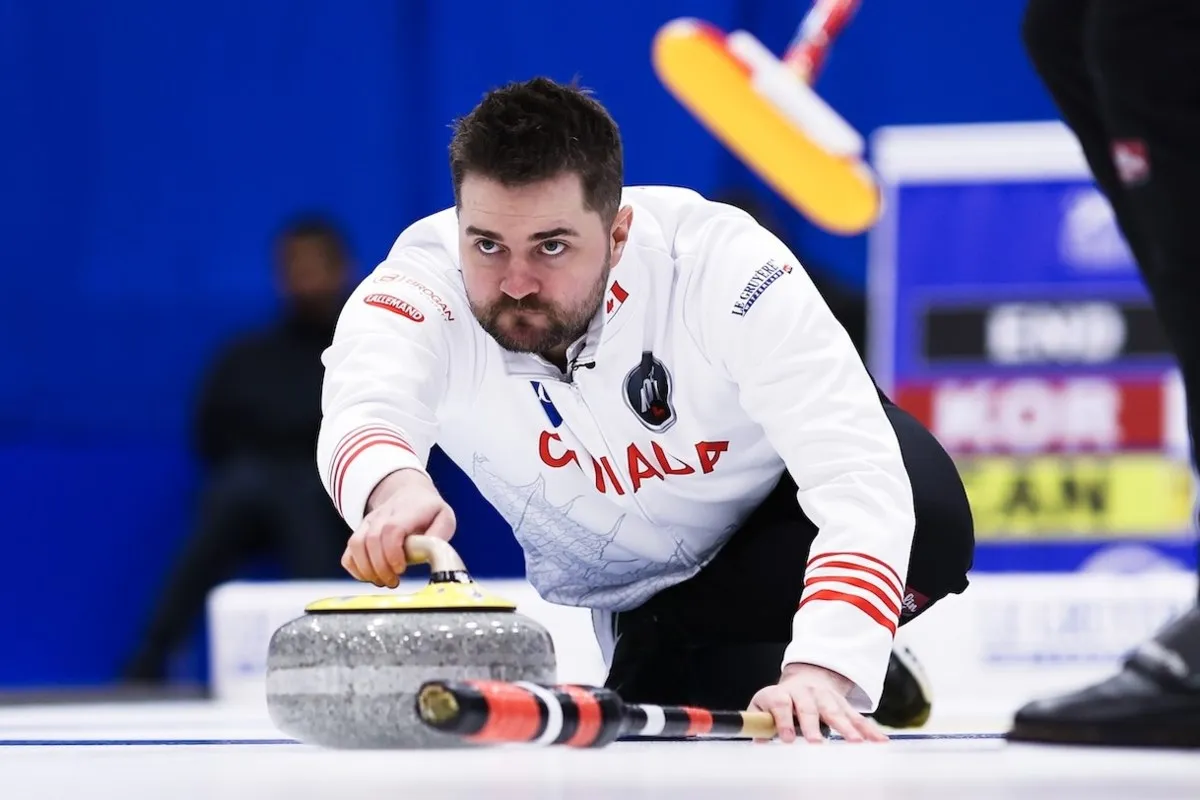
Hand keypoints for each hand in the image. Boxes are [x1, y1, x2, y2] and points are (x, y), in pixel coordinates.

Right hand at [341, 469, 455, 587]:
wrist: (409, 493)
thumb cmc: (428, 511)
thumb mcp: (444, 517)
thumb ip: (440, 535)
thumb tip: (431, 553)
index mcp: (407, 511)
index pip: (392, 529)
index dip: (392, 552)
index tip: (401, 568)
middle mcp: (384, 515)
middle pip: (372, 540)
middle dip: (381, 567)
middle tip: (394, 581)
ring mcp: (369, 523)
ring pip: (356, 545)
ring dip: (367, 569)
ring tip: (383, 581)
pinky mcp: (360, 533)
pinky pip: (348, 552)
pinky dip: (355, 569)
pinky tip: (370, 577)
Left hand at [748, 662, 888, 743]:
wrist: (805, 677)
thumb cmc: (782, 699)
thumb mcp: (764, 705)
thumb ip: (759, 722)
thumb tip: (757, 739)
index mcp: (783, 693)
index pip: (781, 704)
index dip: (784, 720)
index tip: (787, 739)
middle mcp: (805, 693)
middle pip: (809, 708)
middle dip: (813, 726)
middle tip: (815, 743)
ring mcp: (826, 698)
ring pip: (836, 712)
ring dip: (846, 727)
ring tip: (854, 743)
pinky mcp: (842, 705)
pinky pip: (856, 717)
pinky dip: (869, 729)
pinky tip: (879, 741)